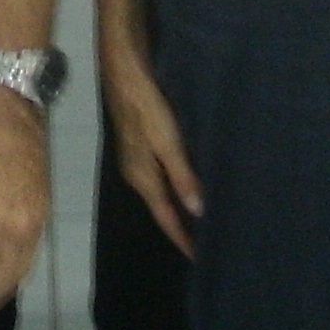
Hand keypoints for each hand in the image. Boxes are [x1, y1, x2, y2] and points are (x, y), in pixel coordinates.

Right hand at [99, 36, 203, 257]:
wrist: (123, 71)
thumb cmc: (146, 106)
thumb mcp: (167, 141)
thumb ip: (182, 176)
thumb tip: (198, 213)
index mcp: (142, 177)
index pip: (166, 217)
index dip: (182, 238)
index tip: (199, 258)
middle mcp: (137, 173)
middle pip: (162, 208)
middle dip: (181, 226)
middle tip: (205, 242)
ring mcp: (136, 158)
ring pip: (161, 191)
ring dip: (179, 206)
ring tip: (200, 218)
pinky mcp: (140, 143)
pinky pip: (160, 174)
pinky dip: (175, 185)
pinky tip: (187, 182)